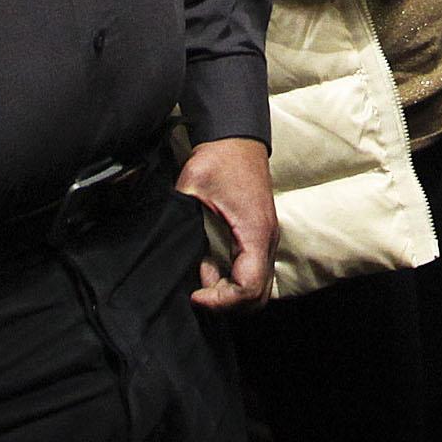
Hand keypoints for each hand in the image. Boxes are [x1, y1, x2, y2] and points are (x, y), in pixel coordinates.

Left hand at [178, 136, 275, 308]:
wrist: (236, 137)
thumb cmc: (217, 159)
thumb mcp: (191, 190)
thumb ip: (183, 226)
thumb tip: (173, 261)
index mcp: (255, 232)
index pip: (248, 288)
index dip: (220, 300)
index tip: (195, 293)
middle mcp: (267, 241)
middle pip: (258, 297)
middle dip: (227, 304)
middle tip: (199, 292)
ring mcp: (267, 240)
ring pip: (259, 289)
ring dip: (231, 293)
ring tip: (204, 276)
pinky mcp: (260, 237)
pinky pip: (255, 273)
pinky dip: (235, 281)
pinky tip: (211, 266)